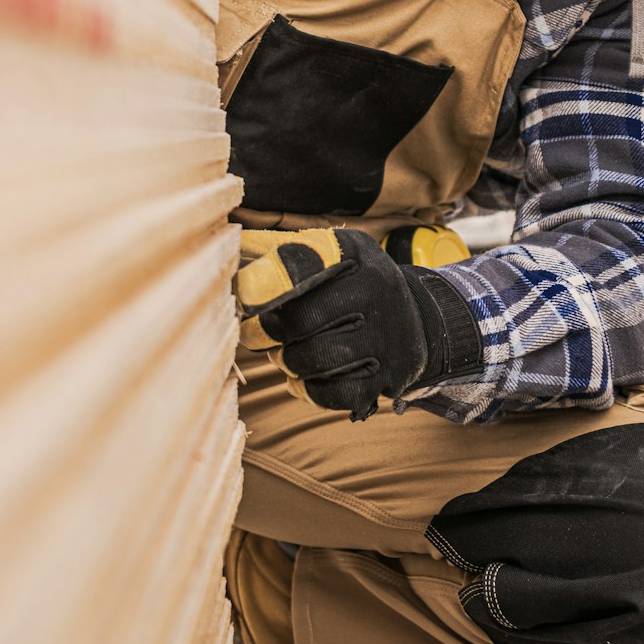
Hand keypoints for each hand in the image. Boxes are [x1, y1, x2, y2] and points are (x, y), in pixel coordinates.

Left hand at [235, 228, 433, 420]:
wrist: (415, 319)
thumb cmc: (349, 285)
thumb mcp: (326, 253)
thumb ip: (277, 250)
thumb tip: (229, 252)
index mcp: (354, 252)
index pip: (300, 264)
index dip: (262, 283)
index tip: (242, 296)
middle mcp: (376, 289)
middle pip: (301, 319)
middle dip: (266, 332)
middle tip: (256, 335)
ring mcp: (386, 335)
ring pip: (315, 359)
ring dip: (287, 361)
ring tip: (282, 355)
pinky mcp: (390, 374)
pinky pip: (336, 393)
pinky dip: (310, 390)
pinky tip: (305, 378)